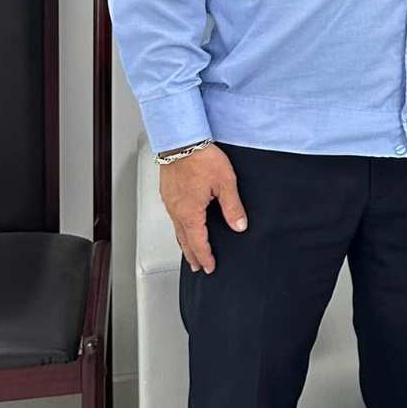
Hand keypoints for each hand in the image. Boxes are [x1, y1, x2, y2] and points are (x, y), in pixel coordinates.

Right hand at [159, 143, 245, 274]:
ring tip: (190, 251)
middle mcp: (176, 210)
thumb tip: (239, 225)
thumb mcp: (225, 183)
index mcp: (190, 212)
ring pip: (176, 229)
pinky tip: (183, 224)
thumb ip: (232, 207)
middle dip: (192, 255)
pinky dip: (179, 227)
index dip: (205, 256)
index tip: (210, 267)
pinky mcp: (167, 192)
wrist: (181, 140)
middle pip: (184, 240)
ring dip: (184, 242)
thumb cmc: (201, 158)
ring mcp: (170, 202)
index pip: (198, 242)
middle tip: (198, 266)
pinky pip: (173, 216)